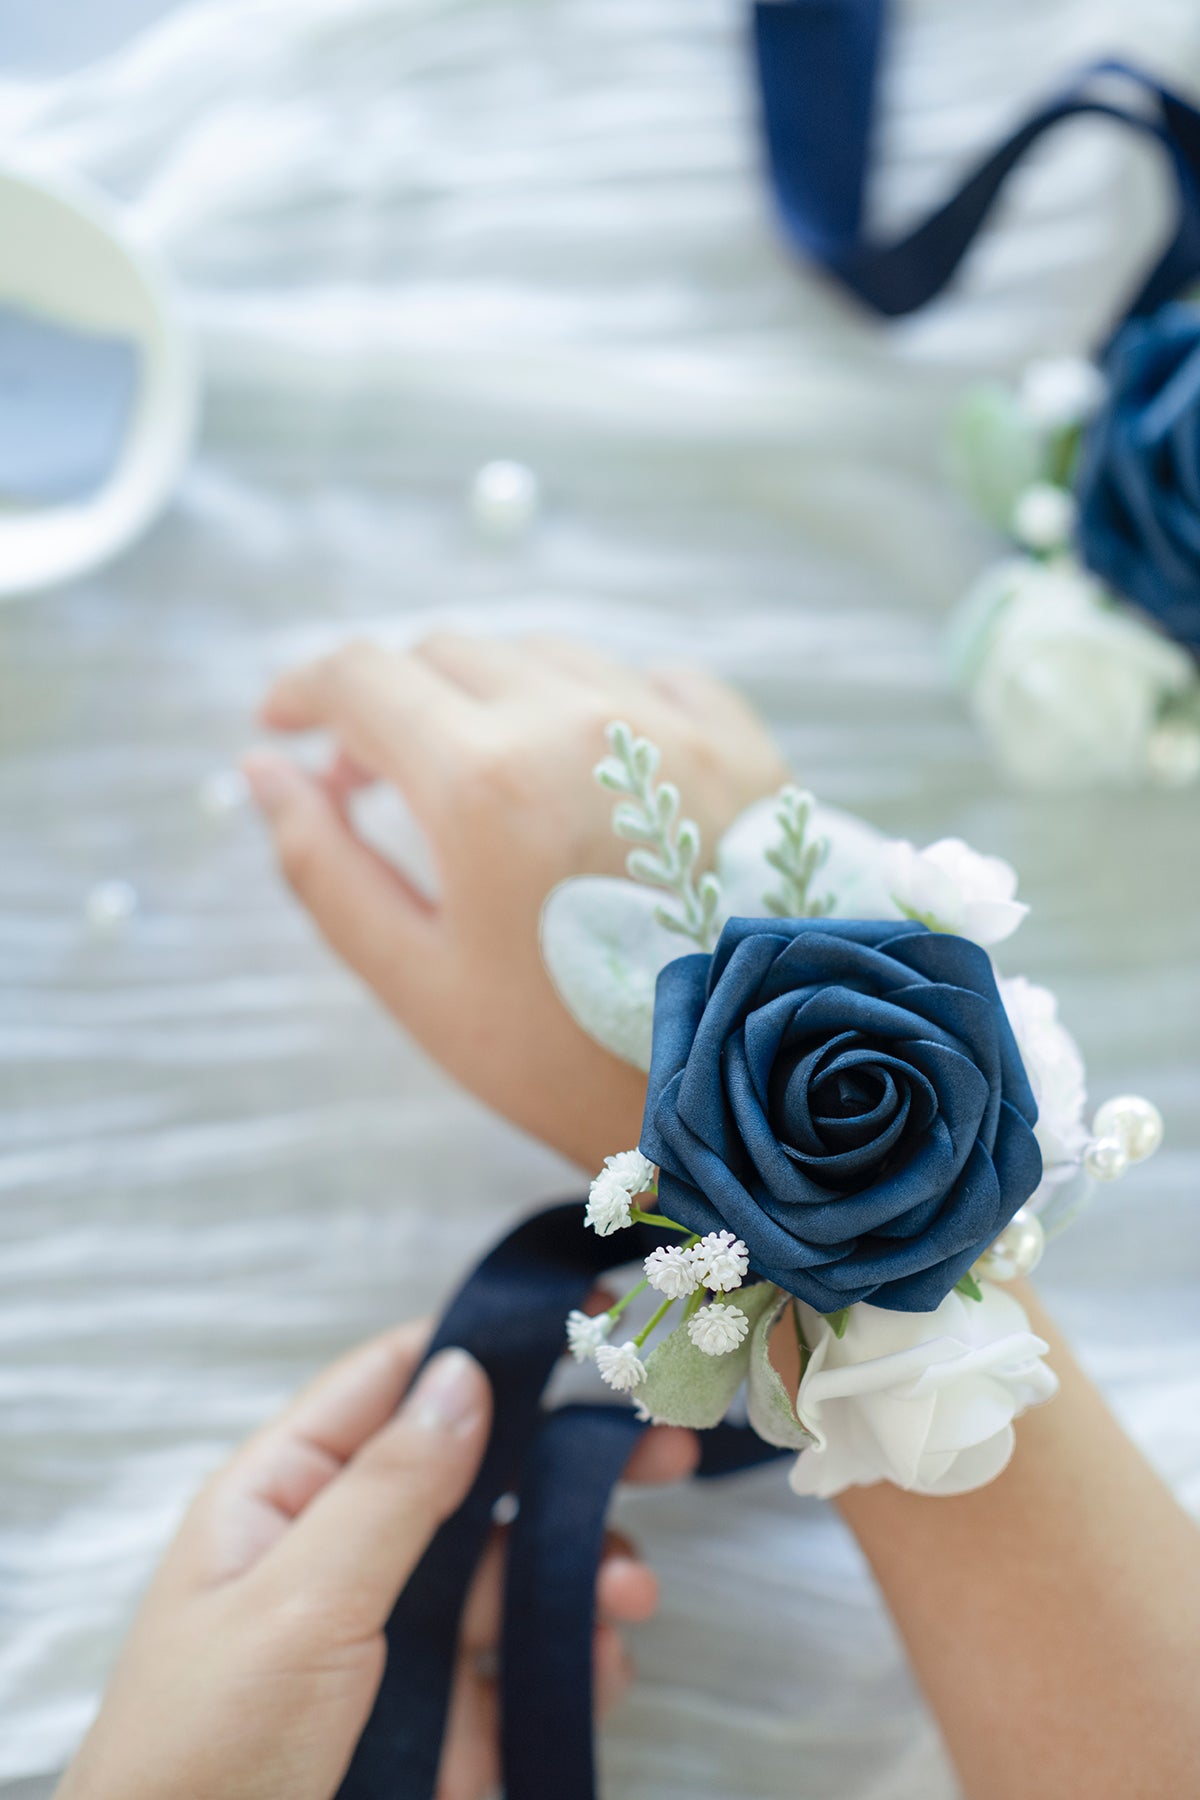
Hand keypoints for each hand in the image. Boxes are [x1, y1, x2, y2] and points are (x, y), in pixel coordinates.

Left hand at [55, 1324, 696, 1799]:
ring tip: (627, 1597)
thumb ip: (390, 1488)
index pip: (391, 1384)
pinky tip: (596, 1671)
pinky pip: (513, 1668)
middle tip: (665, 1454)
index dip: (485, 1347)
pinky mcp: (429, 1719)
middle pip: (473, 1479)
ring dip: (577, 1575)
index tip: (588, 1324)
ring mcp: (389, 1639)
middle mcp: (341, 1553)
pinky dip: (566, 1663)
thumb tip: (462, 1369)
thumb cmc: (200, 1760)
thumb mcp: (297, 1607)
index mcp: (285, 1497)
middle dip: (565, 1469)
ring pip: (507, 1574)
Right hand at [245, 636, 788, 1167]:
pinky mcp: (739, 739)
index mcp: (481, 779)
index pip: (362, 676)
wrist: (756, 1086)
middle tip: (371, 783)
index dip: (304, 690)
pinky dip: (589, 703)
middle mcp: (573, 719)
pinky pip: (641, 677)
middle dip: (387, 703)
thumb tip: (263, 772)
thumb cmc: (574, 1058)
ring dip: (486, 696)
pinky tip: (582, 769)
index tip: (284, 725)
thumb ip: (326, 868)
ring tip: (479, 781)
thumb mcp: (422, 984)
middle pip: (445, 653)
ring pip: (541, 654)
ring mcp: (666, 720)